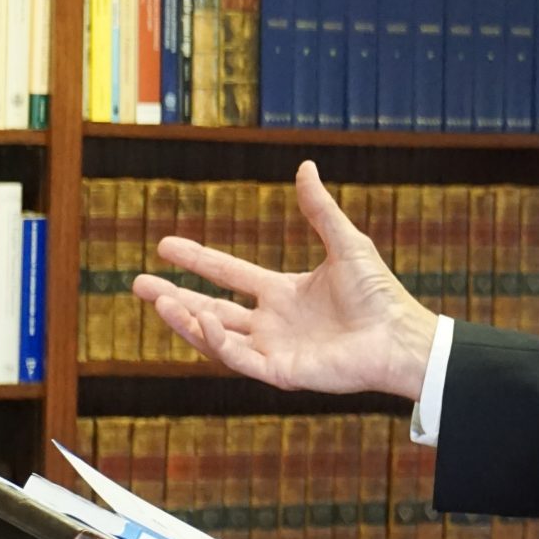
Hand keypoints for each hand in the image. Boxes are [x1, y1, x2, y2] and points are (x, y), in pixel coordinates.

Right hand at [132, 160, 437, 399]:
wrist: (400, 335)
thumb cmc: (380, 293)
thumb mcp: (345, 242)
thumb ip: (319, 209)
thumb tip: (304, 166)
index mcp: (283, 293)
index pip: (228, 274)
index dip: (197, 260)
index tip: (165, 245)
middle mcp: (272, 323)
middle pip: (211, 309)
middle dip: (174, 298)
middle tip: (138, 284)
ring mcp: (273, 349)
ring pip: (217, 337)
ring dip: (186, 320)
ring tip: (158, 300)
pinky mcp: (281, 372)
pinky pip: (239, 359)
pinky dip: (217, 342)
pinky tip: (200, 320)